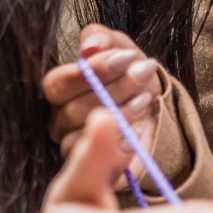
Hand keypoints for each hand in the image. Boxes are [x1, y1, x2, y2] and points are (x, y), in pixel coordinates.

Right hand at [45, 25, 161, 183]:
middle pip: (71, 112)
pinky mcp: (98, 172)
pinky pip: (101, 168)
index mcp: (60, 92)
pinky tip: (137, 134)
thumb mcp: (120, 48)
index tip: (126, 57)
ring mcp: (77, 151)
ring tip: (145, 99)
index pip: (57, 84)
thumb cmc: (129, 73)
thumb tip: (90, 46)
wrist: (155, 104)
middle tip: (143, 73)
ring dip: (120, 116)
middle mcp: (60, 123)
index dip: (91, 71)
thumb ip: (103, 40)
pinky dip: (122, 149)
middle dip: (113, 90)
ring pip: (84, 140)